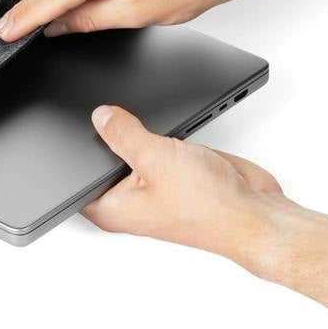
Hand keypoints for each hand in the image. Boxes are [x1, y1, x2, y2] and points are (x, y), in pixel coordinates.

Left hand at [81, 104, 296, 272]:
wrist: (253, 212)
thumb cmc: (208, 207)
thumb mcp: (154, 158)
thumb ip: (123, 134)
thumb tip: (101, 116)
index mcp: (111, 208)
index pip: (75, 178)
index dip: (74, 151)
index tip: (75, 125)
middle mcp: (130, 201)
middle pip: (104, 158)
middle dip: (109, 138)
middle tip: (113, 118)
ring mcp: (153, 187)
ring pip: (134, 151)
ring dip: (141, 137)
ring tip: (153, 131)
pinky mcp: (175, 174)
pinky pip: (159, 148)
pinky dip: (163, 137)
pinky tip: (171, 133)